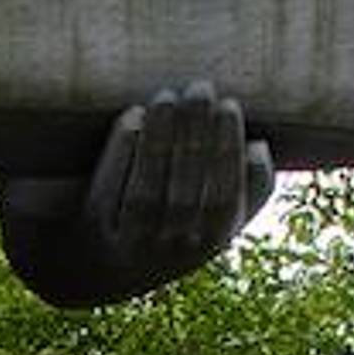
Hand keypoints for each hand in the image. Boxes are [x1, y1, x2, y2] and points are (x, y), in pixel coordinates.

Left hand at [80, 85, 272, 287]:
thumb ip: (246, 191)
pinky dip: (122, 152)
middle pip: (185, 190)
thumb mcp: (214, 219)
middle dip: (196, 134)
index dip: (228, 151)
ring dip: (159, 139)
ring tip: (167, 96)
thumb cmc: (170, 227)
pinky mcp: (94, 229)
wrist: (99, 268)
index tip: (230, 104)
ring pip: (148, 190)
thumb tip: (258, 147)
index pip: (224, 197)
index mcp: (211, 243)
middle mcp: (171, 250)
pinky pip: (111, 191)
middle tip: (200, 87)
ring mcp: (131, 243)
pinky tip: (134, 117)